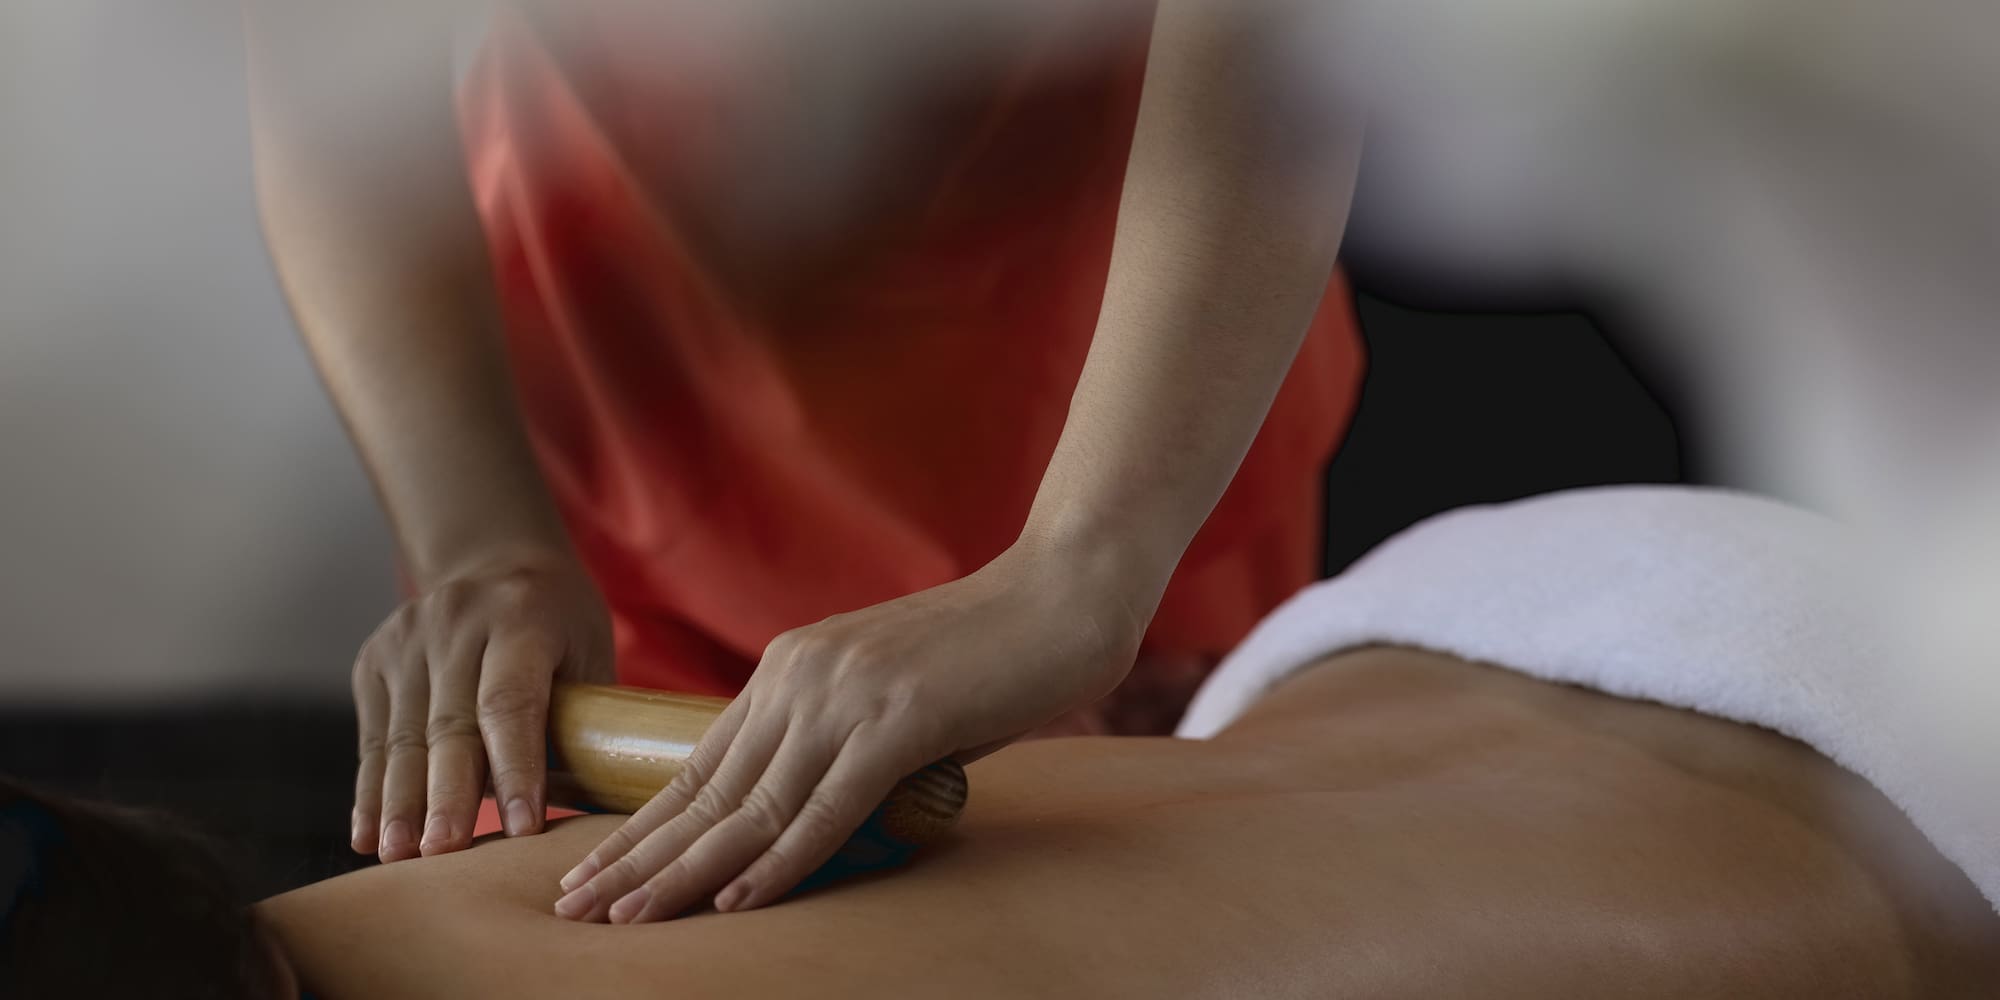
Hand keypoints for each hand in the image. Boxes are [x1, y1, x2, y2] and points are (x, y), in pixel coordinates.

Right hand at [349, 553, 611, 862]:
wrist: (494, 558)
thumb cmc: (560, 622)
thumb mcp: (589, 650)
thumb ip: (581, 718)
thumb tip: (586, 810)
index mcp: (521, 617)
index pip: (511, 701)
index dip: (515, 766)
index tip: (524, 826)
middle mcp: (456, 623)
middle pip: (450, 724)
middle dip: (447, 796)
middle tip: (445, 853)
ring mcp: (408, 639)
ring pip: (403, 736)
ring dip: (400, 803)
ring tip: (400, 856)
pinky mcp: (374, 659)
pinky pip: (374, 737)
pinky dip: (371, 790)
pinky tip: (370, 835)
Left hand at [551, 538, 1151, 922]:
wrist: (1065, 590)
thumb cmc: (992, 651)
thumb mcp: (895, 699)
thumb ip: (848, 746)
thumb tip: (820, 814)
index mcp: (793, 667)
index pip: (702, 764)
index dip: (645, 826)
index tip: (596, 872)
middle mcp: (802, 677)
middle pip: (707, 790)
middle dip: (638, 858)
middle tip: (575, 909)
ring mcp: (846, 698)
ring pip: (750, 807)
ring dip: (686, 875)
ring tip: (626, 921)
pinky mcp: (898, 722)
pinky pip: (826, 808)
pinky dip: (779, 862)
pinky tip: (736, 903)